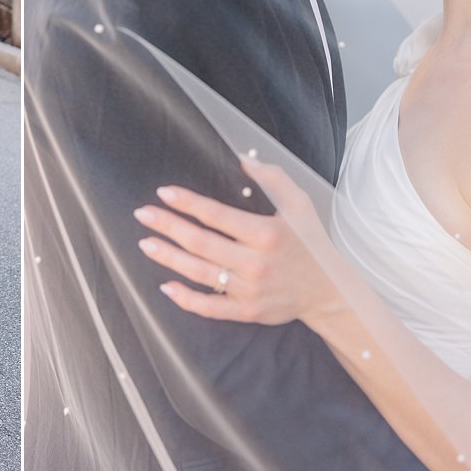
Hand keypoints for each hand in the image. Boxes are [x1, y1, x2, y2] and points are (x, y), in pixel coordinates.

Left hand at [135, 160, 342, 327]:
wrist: (328, 291)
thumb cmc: (310, 243)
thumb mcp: (299, 205)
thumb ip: (273, 178)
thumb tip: (242, 158)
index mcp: (266, 234)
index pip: (218, 215)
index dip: (188, 203)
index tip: (164, 192)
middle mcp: (256, 264)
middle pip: (201, 244)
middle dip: (168, 227)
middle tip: (142, 214)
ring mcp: (250, 291)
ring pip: (200, 273)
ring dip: (169, 258)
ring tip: (146, 243)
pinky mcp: (248, 312)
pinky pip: (211, 308)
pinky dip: (186, 299)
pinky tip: (166, 286)